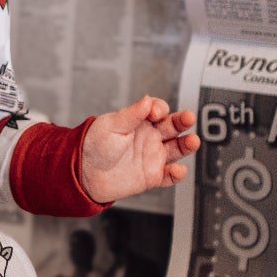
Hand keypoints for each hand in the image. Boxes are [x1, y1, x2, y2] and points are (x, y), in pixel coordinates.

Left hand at [81, 96, 198, 203]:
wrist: (83, 172)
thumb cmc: (94, 145)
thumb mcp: (112, 125)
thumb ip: (131, 114)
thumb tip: (147, 100)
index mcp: (140, 122)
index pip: (158, 111)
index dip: (160, 109)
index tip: (157, 111)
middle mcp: (150, 137)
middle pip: (173, 127)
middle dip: (182, 121)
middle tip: (188, 118)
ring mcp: (153, 156)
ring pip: (176, 149)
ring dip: (186, 145)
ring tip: (192, 141)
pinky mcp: (152, 176)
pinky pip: (169, 176)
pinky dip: (176, 174)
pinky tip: (178, 170)